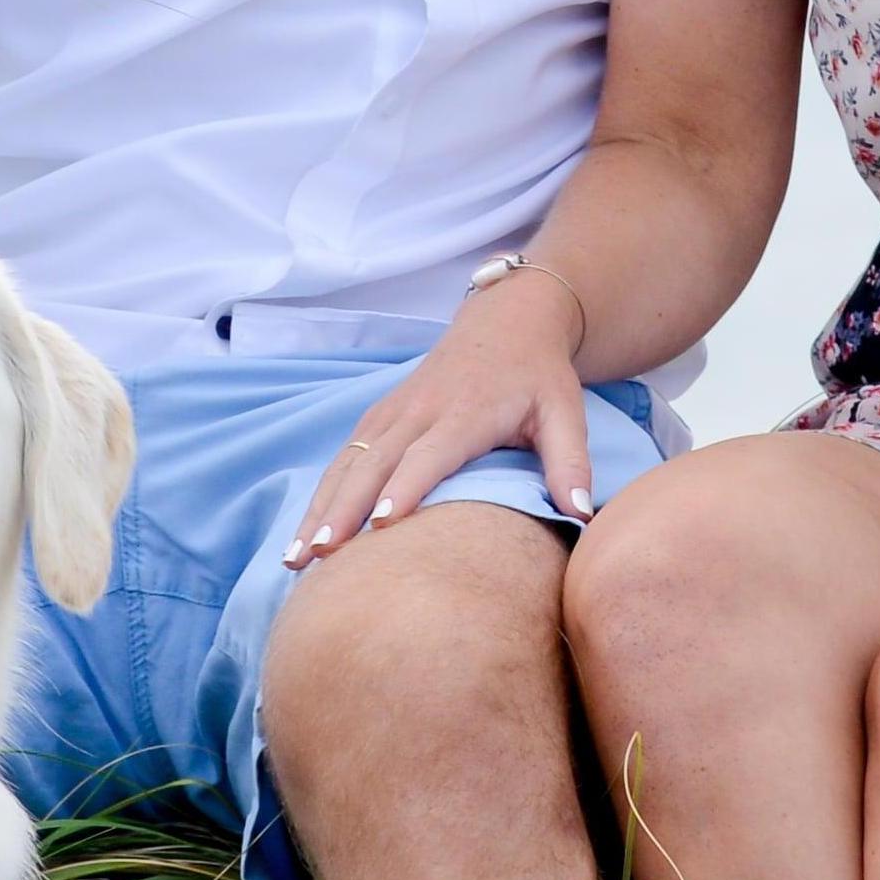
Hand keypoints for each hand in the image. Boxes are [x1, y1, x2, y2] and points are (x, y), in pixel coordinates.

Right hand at [286, 265, 595, 561]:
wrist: (508, 320)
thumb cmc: (539, 375)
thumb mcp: (566, 411)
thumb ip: (571, 463)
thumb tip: (583, 516)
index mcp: (465, 412)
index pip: (429, 454)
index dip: (405, 488)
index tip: (381, 527)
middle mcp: (419, 410)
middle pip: (374, 464)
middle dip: (343, 510)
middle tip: (318, 557)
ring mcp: (393, 411)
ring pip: (348, 464)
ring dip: (320, 509)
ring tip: (296, 558)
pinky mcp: (379, 416)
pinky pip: (344, 459)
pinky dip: (321, 496)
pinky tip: (306, 535)